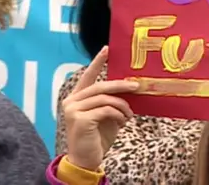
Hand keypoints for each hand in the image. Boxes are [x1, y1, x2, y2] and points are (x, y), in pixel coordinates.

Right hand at [62, 46, 138, 170]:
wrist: (86, 159)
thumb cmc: (97, 137)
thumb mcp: (107, 116)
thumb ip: (112, 102)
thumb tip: (130, 88)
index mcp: (77, 98)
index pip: (88, 76)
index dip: (97, 61)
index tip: (108, 49)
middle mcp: (71, 101)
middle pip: (100, 85)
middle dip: (121, 85)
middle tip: (137, 86)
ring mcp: (73, 109)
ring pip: (105, 97)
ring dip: (122, 105)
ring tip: (129, 114)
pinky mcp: (79, 119)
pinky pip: (105, 109)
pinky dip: (117, 114)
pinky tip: (122, 121)